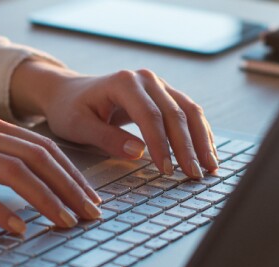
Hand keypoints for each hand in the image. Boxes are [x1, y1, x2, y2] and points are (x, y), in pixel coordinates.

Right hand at [0, 112, 101, 233]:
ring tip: (64, 222)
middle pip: (37, 158)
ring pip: (13, 172)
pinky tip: (17, 228)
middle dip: (69, 188)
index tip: (90, 197)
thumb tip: (31, 177)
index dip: (72, 173)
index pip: (43, 147)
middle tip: (89, 214)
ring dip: (45, 199)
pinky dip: (0, 211)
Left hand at [11, 60, 218, 177]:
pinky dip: (201, 134)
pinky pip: (189, 112)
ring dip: (202, 141)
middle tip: (194, 175)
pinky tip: (208, 154)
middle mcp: (146, 79)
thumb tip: (139, 152)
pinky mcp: (165, 95)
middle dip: (187, 147)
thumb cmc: (71, 109)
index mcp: (124, 82)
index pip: (150, 115)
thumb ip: (107, 138)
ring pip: (189, 111)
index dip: (161, 144)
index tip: (166, 171)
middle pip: (175, 114)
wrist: (68, 92)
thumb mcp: (79, 126)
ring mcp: (158, 85)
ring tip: (210, 168)